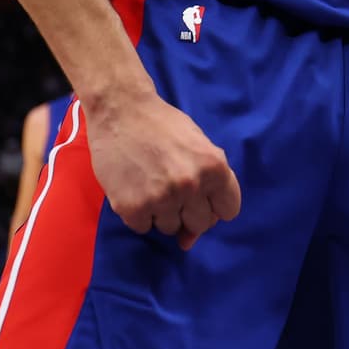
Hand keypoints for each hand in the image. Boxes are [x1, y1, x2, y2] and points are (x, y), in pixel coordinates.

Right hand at [89, 90, 241, 250]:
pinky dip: (138, 213)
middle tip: (172, 188)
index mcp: (214, 168)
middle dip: (188, 212)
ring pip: (170, 228)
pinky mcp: (132, 207)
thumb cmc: (162, 125)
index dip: (213, 203)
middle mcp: (191, 186)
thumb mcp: (199, 146)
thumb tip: (190, 239)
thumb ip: (208, 187)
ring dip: (161, 212)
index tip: (200, 195)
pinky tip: (134, 188)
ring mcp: (161, 199)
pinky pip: (143, 227)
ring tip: (150, 183)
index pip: (228, 211)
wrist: (120, 109)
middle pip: (200, 224)